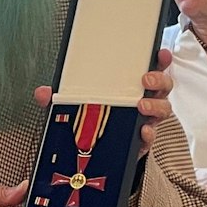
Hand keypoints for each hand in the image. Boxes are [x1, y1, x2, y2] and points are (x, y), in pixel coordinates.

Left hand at [33, 48, 176, 157]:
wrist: (96, 154)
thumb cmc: (93, 119)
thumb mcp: (76, 104)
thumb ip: (61, 98)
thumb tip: (42, 93)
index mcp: (131, 86)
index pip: (151, 68)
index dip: (160, 59)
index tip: (160, 52)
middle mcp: (144, 101)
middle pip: (163, 87)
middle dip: (159, 80)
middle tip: (145, 80)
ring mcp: (146, 121)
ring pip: (163, 110)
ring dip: (155, 106)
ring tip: (142, 106)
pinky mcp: (142, 141)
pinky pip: (152, 137)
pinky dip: (148, 134)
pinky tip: (142, 132)